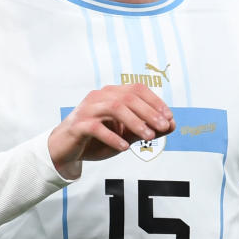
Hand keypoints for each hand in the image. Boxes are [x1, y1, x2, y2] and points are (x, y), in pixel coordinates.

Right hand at [48, 83, 175, 178]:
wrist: (66, 150)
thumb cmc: (97, 140)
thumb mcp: (126, 135)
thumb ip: (147, 128)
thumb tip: (172, 125)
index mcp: (111, 93)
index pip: (137, 89)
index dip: (155, 101)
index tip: (169, 117)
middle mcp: (99, 96)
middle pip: (128, 97)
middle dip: (149, 112)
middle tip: (163, 127)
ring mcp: (88, 109)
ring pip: (114, 108)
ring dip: (135, 122)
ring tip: (148, 137)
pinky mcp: (78, 125)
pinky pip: (97, 127)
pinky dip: (113, 137)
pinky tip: (124, 147)